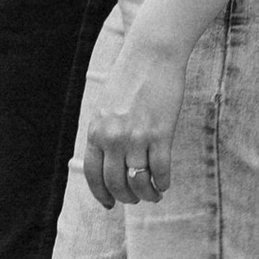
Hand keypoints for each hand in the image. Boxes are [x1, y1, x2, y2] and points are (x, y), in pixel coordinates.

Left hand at [83, 37, 187, 209]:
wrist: (152, 54)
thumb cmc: (130, 77)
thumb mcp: (105, 105)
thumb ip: (103, 132)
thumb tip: (108, 162)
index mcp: (96, 131)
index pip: (93, 175)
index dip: (102, 195)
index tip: (110, 204)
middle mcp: (113, 138)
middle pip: (116, 184)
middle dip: (126, 198)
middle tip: (136, 199)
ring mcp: (137, 137)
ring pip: (139, 182)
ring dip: (147, 195)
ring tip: (153, 194)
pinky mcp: (161, 134)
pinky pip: (161, 171)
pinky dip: (163, 182)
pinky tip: (165, 182)